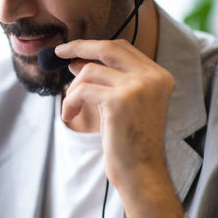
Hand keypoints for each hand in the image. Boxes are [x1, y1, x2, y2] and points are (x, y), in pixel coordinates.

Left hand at [55, 39, 174, 188]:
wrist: (140, 171)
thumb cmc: (129, 141)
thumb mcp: (122, 104)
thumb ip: (108, 80)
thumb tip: (78, 61)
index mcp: (159, 76)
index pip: (122, 48)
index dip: (94, 46)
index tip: (72, 50)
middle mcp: (152, 77)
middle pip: (108, 48)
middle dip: (79, 47)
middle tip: (59, 52)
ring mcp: (138, 87)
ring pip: (89, 71)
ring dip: (72, 89)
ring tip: (71, 108)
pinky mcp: (120, 101)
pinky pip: (81, 90)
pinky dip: (69, 102)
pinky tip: (69, 116)